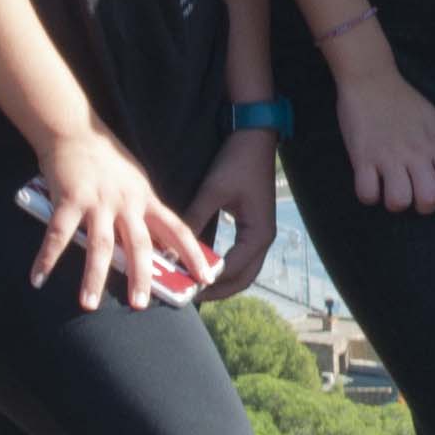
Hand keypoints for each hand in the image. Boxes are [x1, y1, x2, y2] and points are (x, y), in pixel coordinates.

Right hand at [28, 121, 210, 309]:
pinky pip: (58, 234)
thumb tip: (159, 247)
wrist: (74, 129)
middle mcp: (125, 202)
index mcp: (145, 199)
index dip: (192, 254)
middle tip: (140, 305)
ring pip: (99, 244)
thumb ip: (144, 212)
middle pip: (139, 243)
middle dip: (141, 276)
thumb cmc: (106, 159)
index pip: (177, 229)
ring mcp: (97, 201)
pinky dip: (47, 258)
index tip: (205, 278)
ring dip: (94, 276)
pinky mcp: (69, 198)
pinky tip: (38, 279)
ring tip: (89, 304)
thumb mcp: (135, 183)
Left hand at [183, 130, 279, 302]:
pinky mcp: (252, 227)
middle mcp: (263, 239)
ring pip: (243, 271)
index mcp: (258, 234)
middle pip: (243, 279)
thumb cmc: (236, 162)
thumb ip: (193, 221)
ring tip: (194, 286)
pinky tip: (203, 266)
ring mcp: (259, 234)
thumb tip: (171, 248)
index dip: (209, 284)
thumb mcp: (213, 191)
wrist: (255, 137)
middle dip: (217, 292)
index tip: (185, 291)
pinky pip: (240, 257)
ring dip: (221, 282)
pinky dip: (224, 267)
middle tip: (189, 297)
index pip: (233, 271)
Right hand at [339, 61, 434, 213]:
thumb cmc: (403, 101)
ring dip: (394, 202)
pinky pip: (366, 194)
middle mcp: (415, 153)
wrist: (370, 80)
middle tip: (413, 192)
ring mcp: (388, 156)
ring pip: (398, 201)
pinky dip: (368, 195)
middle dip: (423, 205)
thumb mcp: (434, 119)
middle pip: (430, 199)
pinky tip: (370, 182)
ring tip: (389, 189)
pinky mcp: (362, 157)